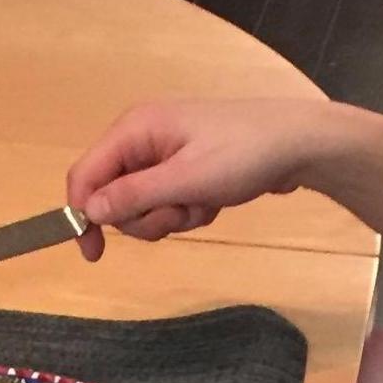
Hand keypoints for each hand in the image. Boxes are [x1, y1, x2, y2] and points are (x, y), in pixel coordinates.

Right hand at [65, 98, 333, 260]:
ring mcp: (165, 152)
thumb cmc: (243, 155)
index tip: (94, 253)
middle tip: (180, 214)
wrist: (300, 144)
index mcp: (135, 129)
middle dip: (146, 215)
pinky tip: (214, 201)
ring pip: (142, 204)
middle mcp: (142, 137)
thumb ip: (134, 195)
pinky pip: (168, 201)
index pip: (85, 174)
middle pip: (113, 195)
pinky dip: (188, 209)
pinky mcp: (185, 167)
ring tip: (204, 204)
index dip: (82, 214)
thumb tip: (88, 210)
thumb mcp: (186, 180)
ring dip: (171, 215)